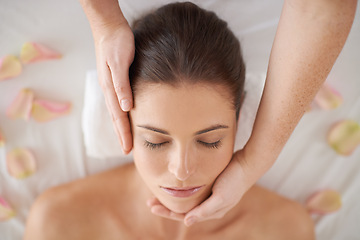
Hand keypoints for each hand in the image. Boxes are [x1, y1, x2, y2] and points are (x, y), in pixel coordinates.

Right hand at [93, 21, 134, 153]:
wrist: (109, 28)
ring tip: (126, 140)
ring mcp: (111, 86)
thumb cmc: (116, 43)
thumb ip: (122, 85)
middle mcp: (110, 90)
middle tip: (128, 151)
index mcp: (111, 89)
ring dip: (121, 127)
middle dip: (122, 136)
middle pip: (116, 118)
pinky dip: (122, 115)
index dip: (124, 134)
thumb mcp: (120, 62)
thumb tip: (126, 108)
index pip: (118, 117)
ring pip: (117, 112)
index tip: (128, 150)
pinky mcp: (115, 80)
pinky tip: (126, 117)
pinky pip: (118, 103)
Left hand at [147, 150, 248, 225]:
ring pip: (185, 201)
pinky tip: (173, 186)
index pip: (184, 216)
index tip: (152, 206)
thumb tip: (186, 222)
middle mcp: (208, 206)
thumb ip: (205, 210)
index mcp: (210, 212)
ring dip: (171, 199)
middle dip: (165, 207)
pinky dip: (180, 191)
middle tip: (149, 202)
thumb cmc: (235, 180)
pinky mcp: (210, 185)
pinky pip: (191, 192)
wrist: (248, 163)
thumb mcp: (221, 197)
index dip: (167, 212)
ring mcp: (209, 195)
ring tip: (156, 194)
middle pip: (182, 210)